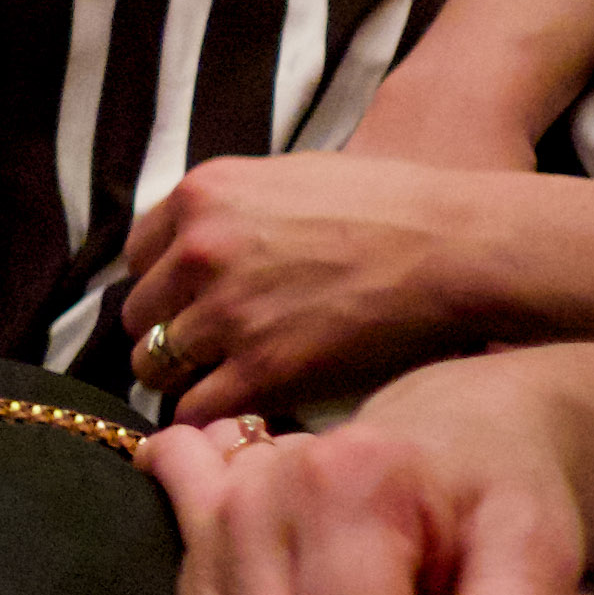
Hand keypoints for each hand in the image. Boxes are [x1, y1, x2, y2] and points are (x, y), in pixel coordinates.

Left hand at [118, 153, 495, 416]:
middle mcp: (199, 252)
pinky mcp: (262, 370)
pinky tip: (238, 411)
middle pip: (140, 315)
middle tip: (206, 350)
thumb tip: (196, 248)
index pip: (138, 256)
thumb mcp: (286, 177)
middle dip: (169, 333)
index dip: (166, 285)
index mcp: (202, 195)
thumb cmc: (389, 207)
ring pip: (155, 366)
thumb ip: (230, 210)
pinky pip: (194, 411)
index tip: (189, 303)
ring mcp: (227, 313)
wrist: (456, 247)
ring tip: (224, 382)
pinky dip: (208, 417)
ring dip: (184, 379)